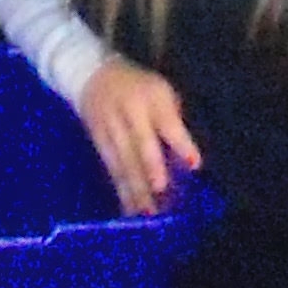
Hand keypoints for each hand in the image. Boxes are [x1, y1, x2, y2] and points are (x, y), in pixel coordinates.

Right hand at [75, 58, 201, 215]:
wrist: (92, 74)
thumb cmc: (139, 88)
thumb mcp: (161, 92)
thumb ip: (173, 122)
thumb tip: (185, 162)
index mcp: (151, 95)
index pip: (166, 120)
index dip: (180, 142)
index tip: (194, 164)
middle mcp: (129, 110)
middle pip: (140, 143)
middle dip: (152, 170)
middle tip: (163, 196)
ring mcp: (109, 125)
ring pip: (123, 160)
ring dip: (136, 188)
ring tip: (149, 213)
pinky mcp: (96, 140)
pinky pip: (110, 167)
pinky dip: (121, 189)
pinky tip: (130, 208)